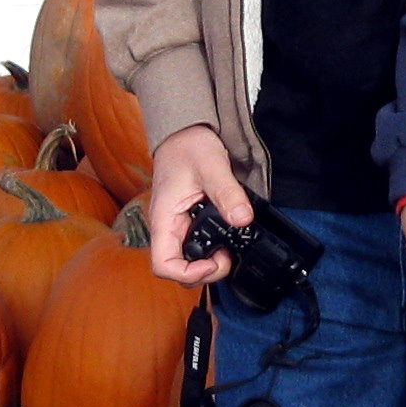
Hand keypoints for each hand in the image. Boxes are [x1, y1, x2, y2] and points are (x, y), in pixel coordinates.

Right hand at [147, 125, 251, 286]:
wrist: (185, 133)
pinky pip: (195, 247)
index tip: (214, 261)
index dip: (189, 273)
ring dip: (209, 264)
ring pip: (186, 262)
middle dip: (205, 272)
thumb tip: (242, 218)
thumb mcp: (211, 165)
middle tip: (228, 256)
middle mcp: (167, 228)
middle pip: (177, 270)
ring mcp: (176, 227)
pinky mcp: (186, 223)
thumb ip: (227, 193)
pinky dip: (211, 251)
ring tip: (229, 249)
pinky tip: (226, 239)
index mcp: (164, 219)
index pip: (163, 265)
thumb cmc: (189, 146)